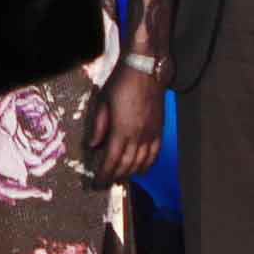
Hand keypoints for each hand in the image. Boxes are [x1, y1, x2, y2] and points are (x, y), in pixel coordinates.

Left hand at [85, 66, 165, 184]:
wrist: (146, 69)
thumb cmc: (122, 82)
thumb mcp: (103, 101)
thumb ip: (99, 125)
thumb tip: (93, 145)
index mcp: (121, 130)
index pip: (111, 160)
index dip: (104, 175)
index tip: (97, 183)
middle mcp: (138, 135)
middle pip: (126, 165)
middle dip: (115, 177)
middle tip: (106, 184)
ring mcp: (151, 133)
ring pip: (141, 162)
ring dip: (130, 173)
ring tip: (120, 178)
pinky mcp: (159, 129)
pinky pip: (155, 153)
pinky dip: (148, 165)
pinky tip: (141, 169)